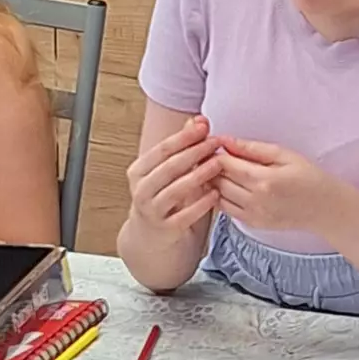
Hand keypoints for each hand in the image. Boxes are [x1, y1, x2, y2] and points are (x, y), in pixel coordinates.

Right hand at [126, 117, 224, 234]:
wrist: (153, 240)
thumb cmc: (166, 201)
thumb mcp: (171, 173)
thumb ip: (184, 146)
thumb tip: (199, 119)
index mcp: (139, 172)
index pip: (162, 150)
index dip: (184, 137)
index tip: (204, 127)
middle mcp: (141, 190)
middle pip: (170, 167)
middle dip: (195, 152)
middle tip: (216, 142)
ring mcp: (152, 211)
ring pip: (177, 189)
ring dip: (200, 175)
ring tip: (219, 164)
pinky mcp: (166, 229)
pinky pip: (186, 215)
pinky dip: (202, 204)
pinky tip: (216, 194)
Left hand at [214, 136, 358, 234]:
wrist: (324, 208)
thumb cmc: (309, 177)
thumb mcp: (284, 155)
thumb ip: (252, 148)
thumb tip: (226, 141)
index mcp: (264, 179)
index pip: (225, 163)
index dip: (215, 152)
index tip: (215, 145)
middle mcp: (256, 200)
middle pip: (218, 180)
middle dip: (212, 166)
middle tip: (214, 156)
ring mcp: (253, 214)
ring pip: (218, 196)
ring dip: (214, 182)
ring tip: (221, 171)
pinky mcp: (253, 223)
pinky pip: (226, 210)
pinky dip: (221, 197)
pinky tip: (229, 187)